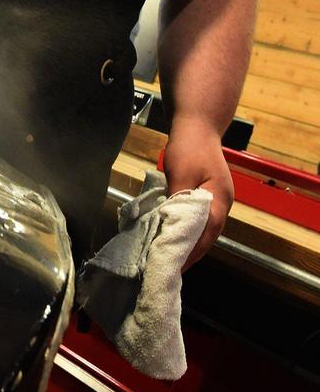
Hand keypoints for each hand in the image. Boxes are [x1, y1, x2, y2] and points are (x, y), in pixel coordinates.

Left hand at [163, 119, 233, 270]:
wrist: (197, 125)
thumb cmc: (189, 148)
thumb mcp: (181, 174)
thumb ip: (179, 201)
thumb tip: (172, 226)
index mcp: (219, 202)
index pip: (206, 235)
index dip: (191, 253)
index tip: (175, 267)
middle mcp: (222, 204)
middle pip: (207, 235)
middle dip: (190, 251)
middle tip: (169, 265)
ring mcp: (218, 198)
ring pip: (204, 227)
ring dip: (188, 240)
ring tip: (170, 253)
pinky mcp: (209, 193)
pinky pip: (200, 217)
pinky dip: (188, 227)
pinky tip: (174, 232)